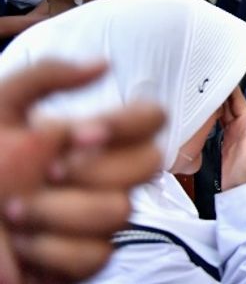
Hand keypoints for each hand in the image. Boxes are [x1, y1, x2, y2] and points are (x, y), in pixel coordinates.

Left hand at [0, 60, 164, 283]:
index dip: (128, 125)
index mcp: (90, 136)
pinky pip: (97, 254)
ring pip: (122, 211)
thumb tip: (102, 64)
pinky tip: (22, 243)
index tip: (80, 135)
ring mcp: (97, 216)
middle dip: (95, 170)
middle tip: (48, 173)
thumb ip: (45, 76)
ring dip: (59, 212)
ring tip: (16, 211)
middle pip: (151, 163)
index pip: (151, 117)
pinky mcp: (86, 258)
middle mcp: (104, 173)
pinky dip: (52, 249)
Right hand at [219, 67, 245, 191]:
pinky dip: (216, 109)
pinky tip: (208, 103)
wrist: (240, 191)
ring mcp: (237, 131)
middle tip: (223, 70)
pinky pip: (221, 118)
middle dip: (234, 86)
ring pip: (230, 107)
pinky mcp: (227, 137)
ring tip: (213, 82)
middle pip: (241, 100)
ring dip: (223, 96)